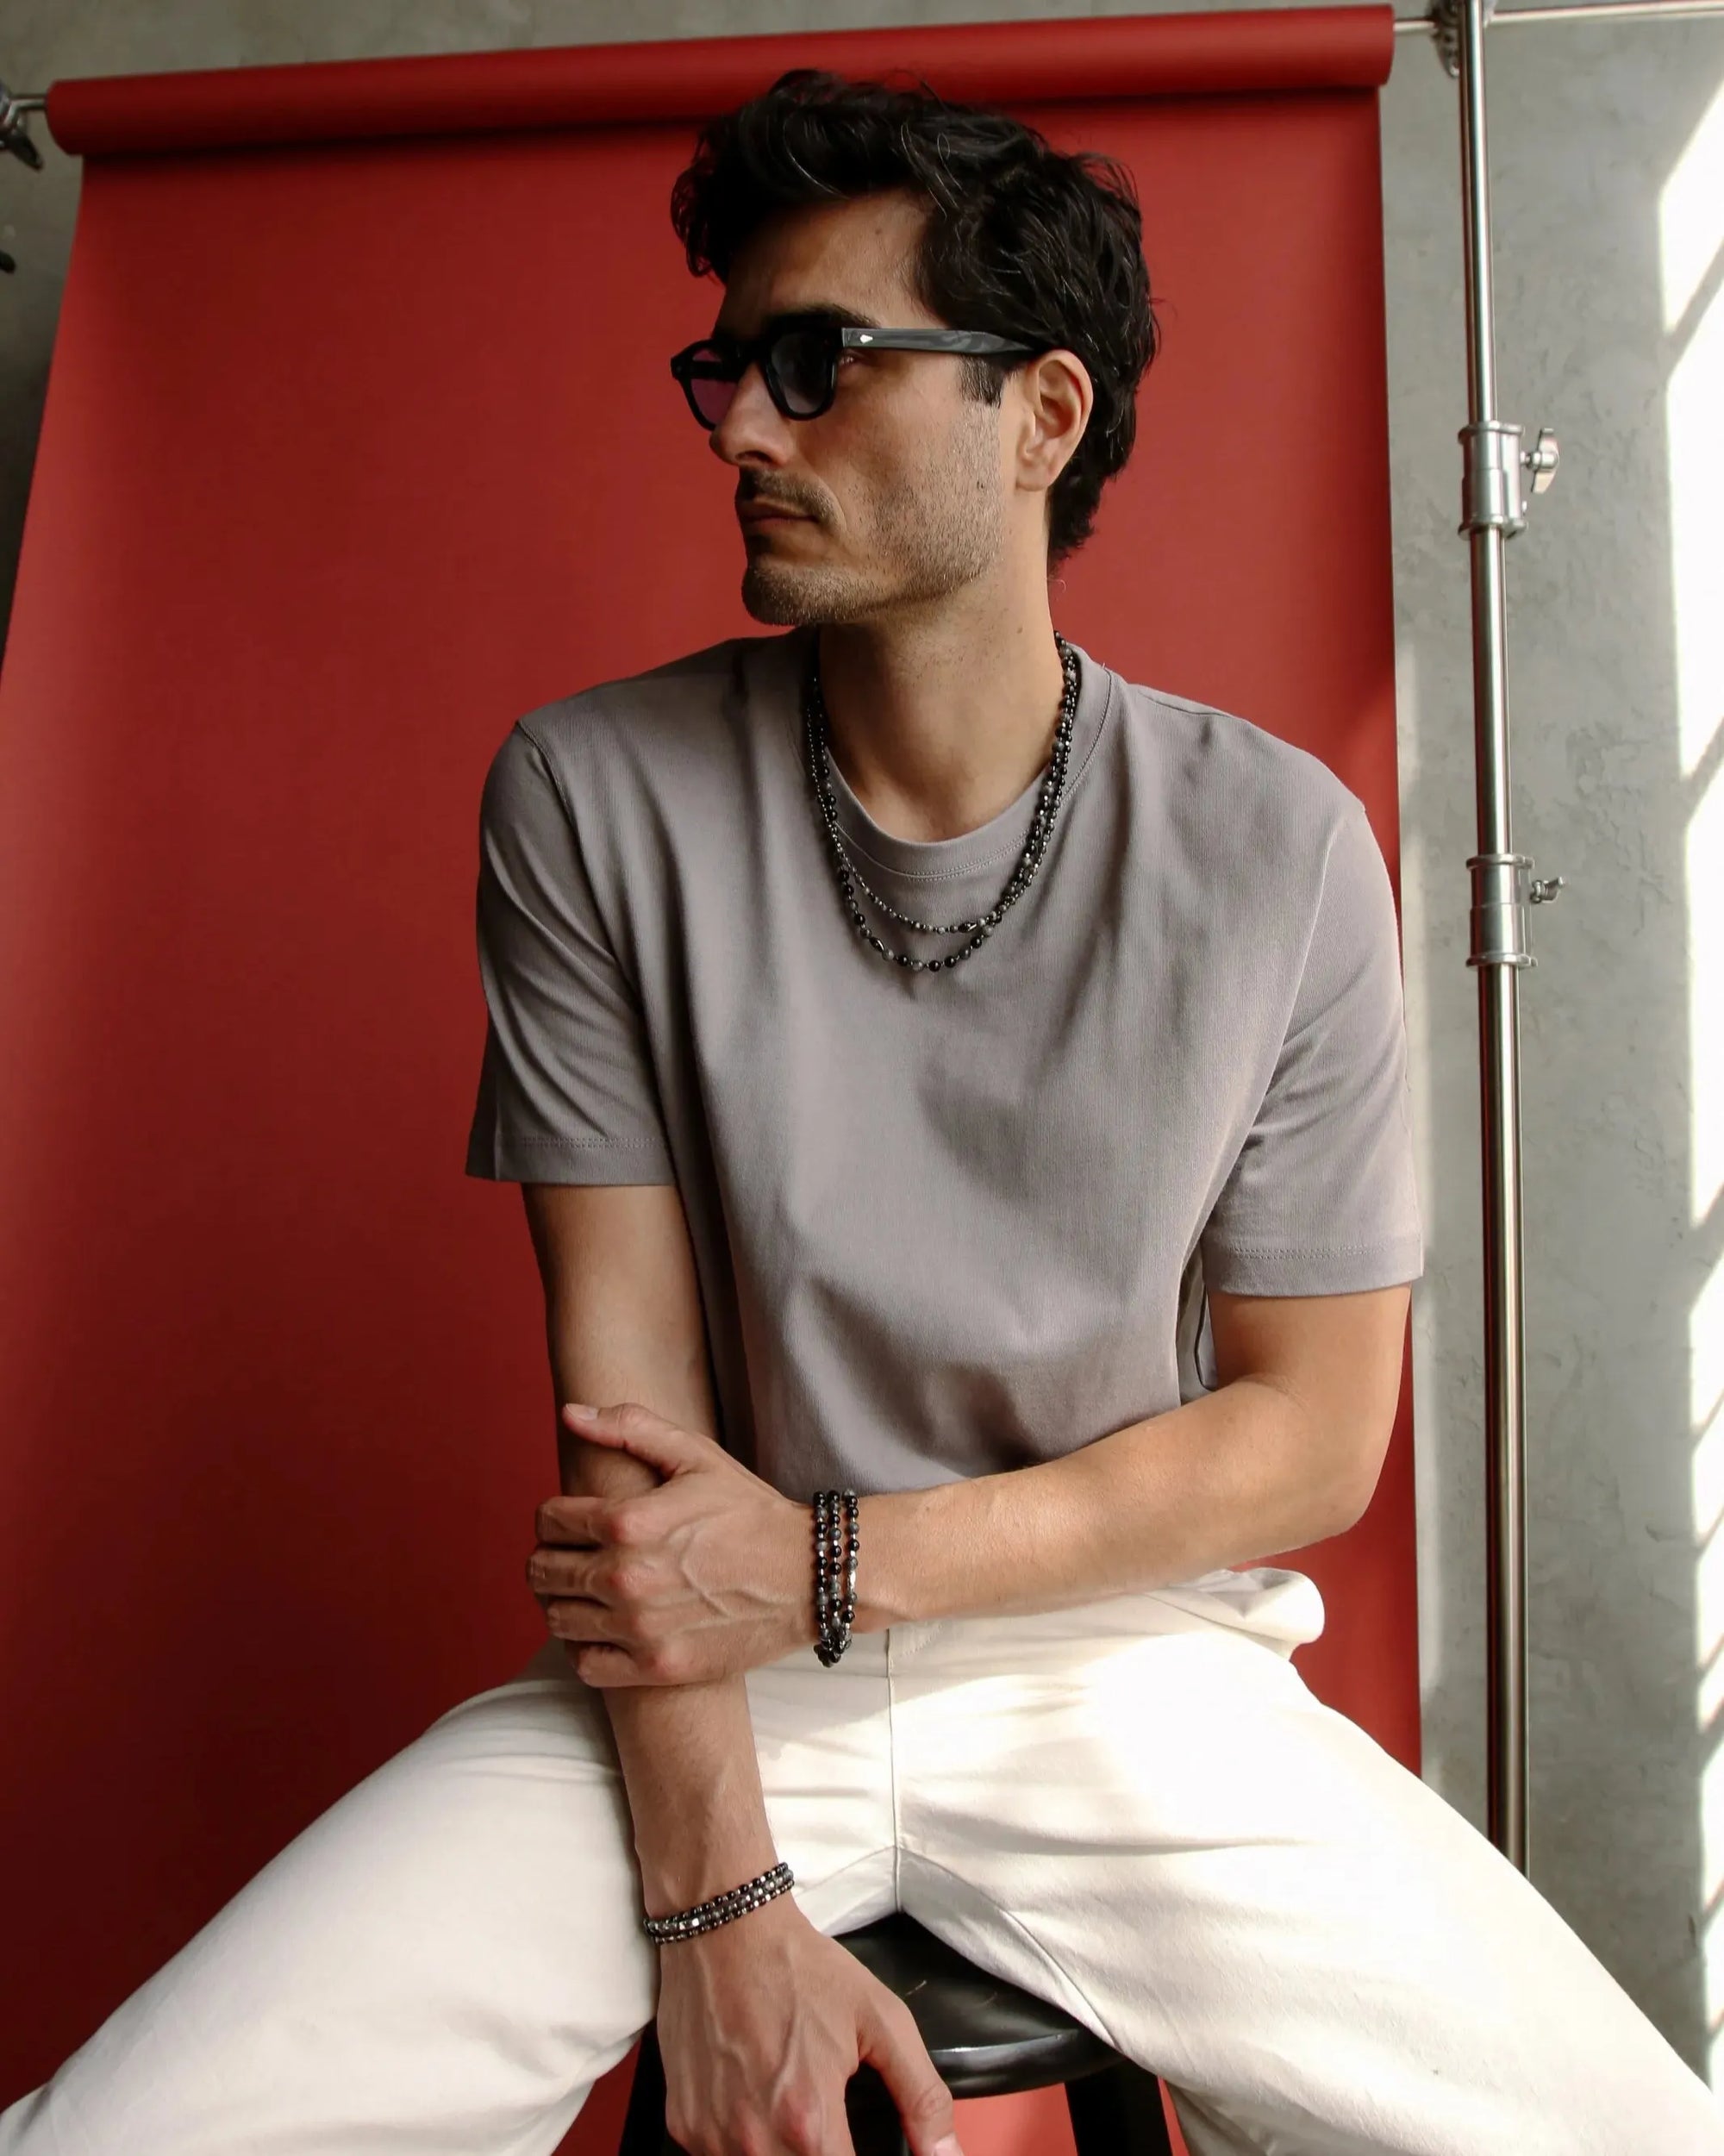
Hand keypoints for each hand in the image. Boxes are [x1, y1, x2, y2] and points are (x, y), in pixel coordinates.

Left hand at [528, 1401, 814, 1686]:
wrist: (807, 1577)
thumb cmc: (750, 1512)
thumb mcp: (696, 1456)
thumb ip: (629, 1427)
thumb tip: (570, 1412)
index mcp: (630, 1521)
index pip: (549, 1520)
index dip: (552, 1516)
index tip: (570, 1520)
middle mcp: (626, 1576)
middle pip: (543, 1571)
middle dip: (549, 1556)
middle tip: (571, 1555)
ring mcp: (640, 1627)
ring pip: (557, 1617)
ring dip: (561, 1601)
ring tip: (584, 1591)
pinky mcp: (657, 1665)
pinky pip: (585, 1663)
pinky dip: (580, 1647)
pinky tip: (599, 1629)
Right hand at [656, 1894, 963, 2155]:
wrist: (725, 1927)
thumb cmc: (798, 1967)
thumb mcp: (879, 2018)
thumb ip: (921, 2096)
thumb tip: (948, 2154)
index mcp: (809, 2121)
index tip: (859, 2143)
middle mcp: (754, 2140)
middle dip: (822, 2154)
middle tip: (827, 2123)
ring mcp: (712, 2136)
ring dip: (783, 2154)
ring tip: (792, 2108)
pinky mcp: (684, 2125)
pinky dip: (744, 2145)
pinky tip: (756, 2104)